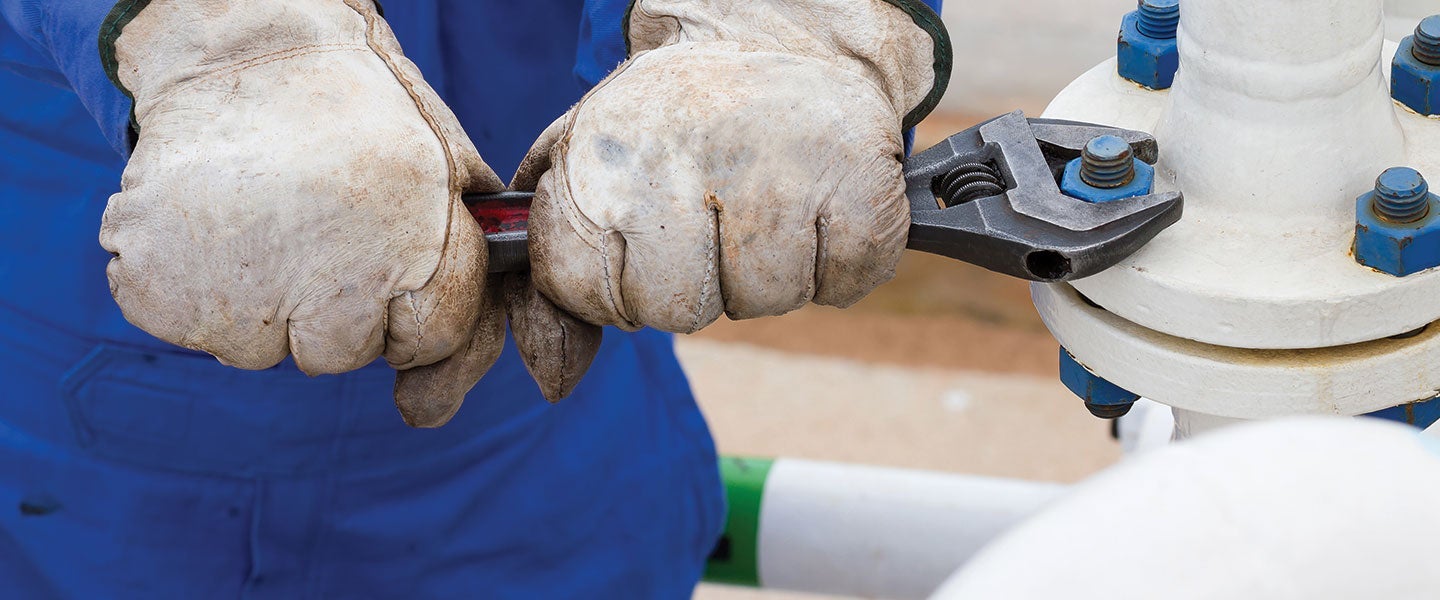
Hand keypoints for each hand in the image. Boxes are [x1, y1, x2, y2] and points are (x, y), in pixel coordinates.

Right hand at [99, 0, 594, 424]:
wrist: (241, 48)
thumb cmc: (354, 109)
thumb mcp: (443, 165)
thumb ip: (468, 267)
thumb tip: (447, 387)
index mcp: (412, 251)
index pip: (428, 341)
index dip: (411, 308)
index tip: (385, 264)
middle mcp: (333, 285)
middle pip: (342, 354)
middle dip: (333, 309)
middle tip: (312, 231)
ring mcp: (242, 298)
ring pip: (263, 350)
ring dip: (261, 304)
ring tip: (260, 221)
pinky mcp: (163, 294)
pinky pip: (193, 327)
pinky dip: (196, 291)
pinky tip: (212, 228)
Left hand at [522, 0, 949, 332]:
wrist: (779, 39)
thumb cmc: (670, 127)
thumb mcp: (586, 173)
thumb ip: (557, 280)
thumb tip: (555, 381)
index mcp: (605, 158)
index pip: (584, 290)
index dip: (612, 284)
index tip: (636, 240)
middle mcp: (686, 160)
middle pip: (678, 311)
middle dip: (694, 285)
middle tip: (711, 221)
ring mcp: (779, 171)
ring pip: (765, 302)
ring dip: (768, 274)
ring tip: (764, 205)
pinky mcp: (859, 182)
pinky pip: (841, 284)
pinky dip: (835, 264)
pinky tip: (816, 209)